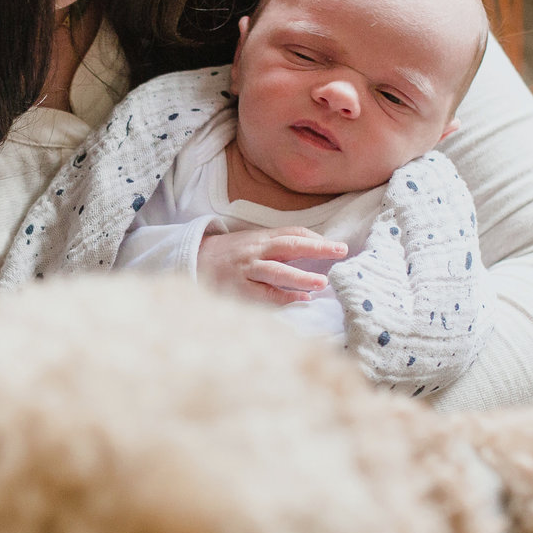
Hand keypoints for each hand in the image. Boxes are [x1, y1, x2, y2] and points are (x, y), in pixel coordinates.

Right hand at [197, 228, 347, 305]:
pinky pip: (263, 294)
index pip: (292, 233)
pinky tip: (300, 299)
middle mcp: (255, 251)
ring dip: (300, 277)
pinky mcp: (237, 289)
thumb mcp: (252, 244)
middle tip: (340, 252)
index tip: (337, 246)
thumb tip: (312, 253)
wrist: (192, 261)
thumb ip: (278, 248)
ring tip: (322, 282)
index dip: (316, 239)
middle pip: (289, 246)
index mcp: (261, 238)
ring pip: (276, 271)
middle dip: (316, 248)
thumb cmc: (230, 255)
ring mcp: (245, 270)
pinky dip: (283, 297)